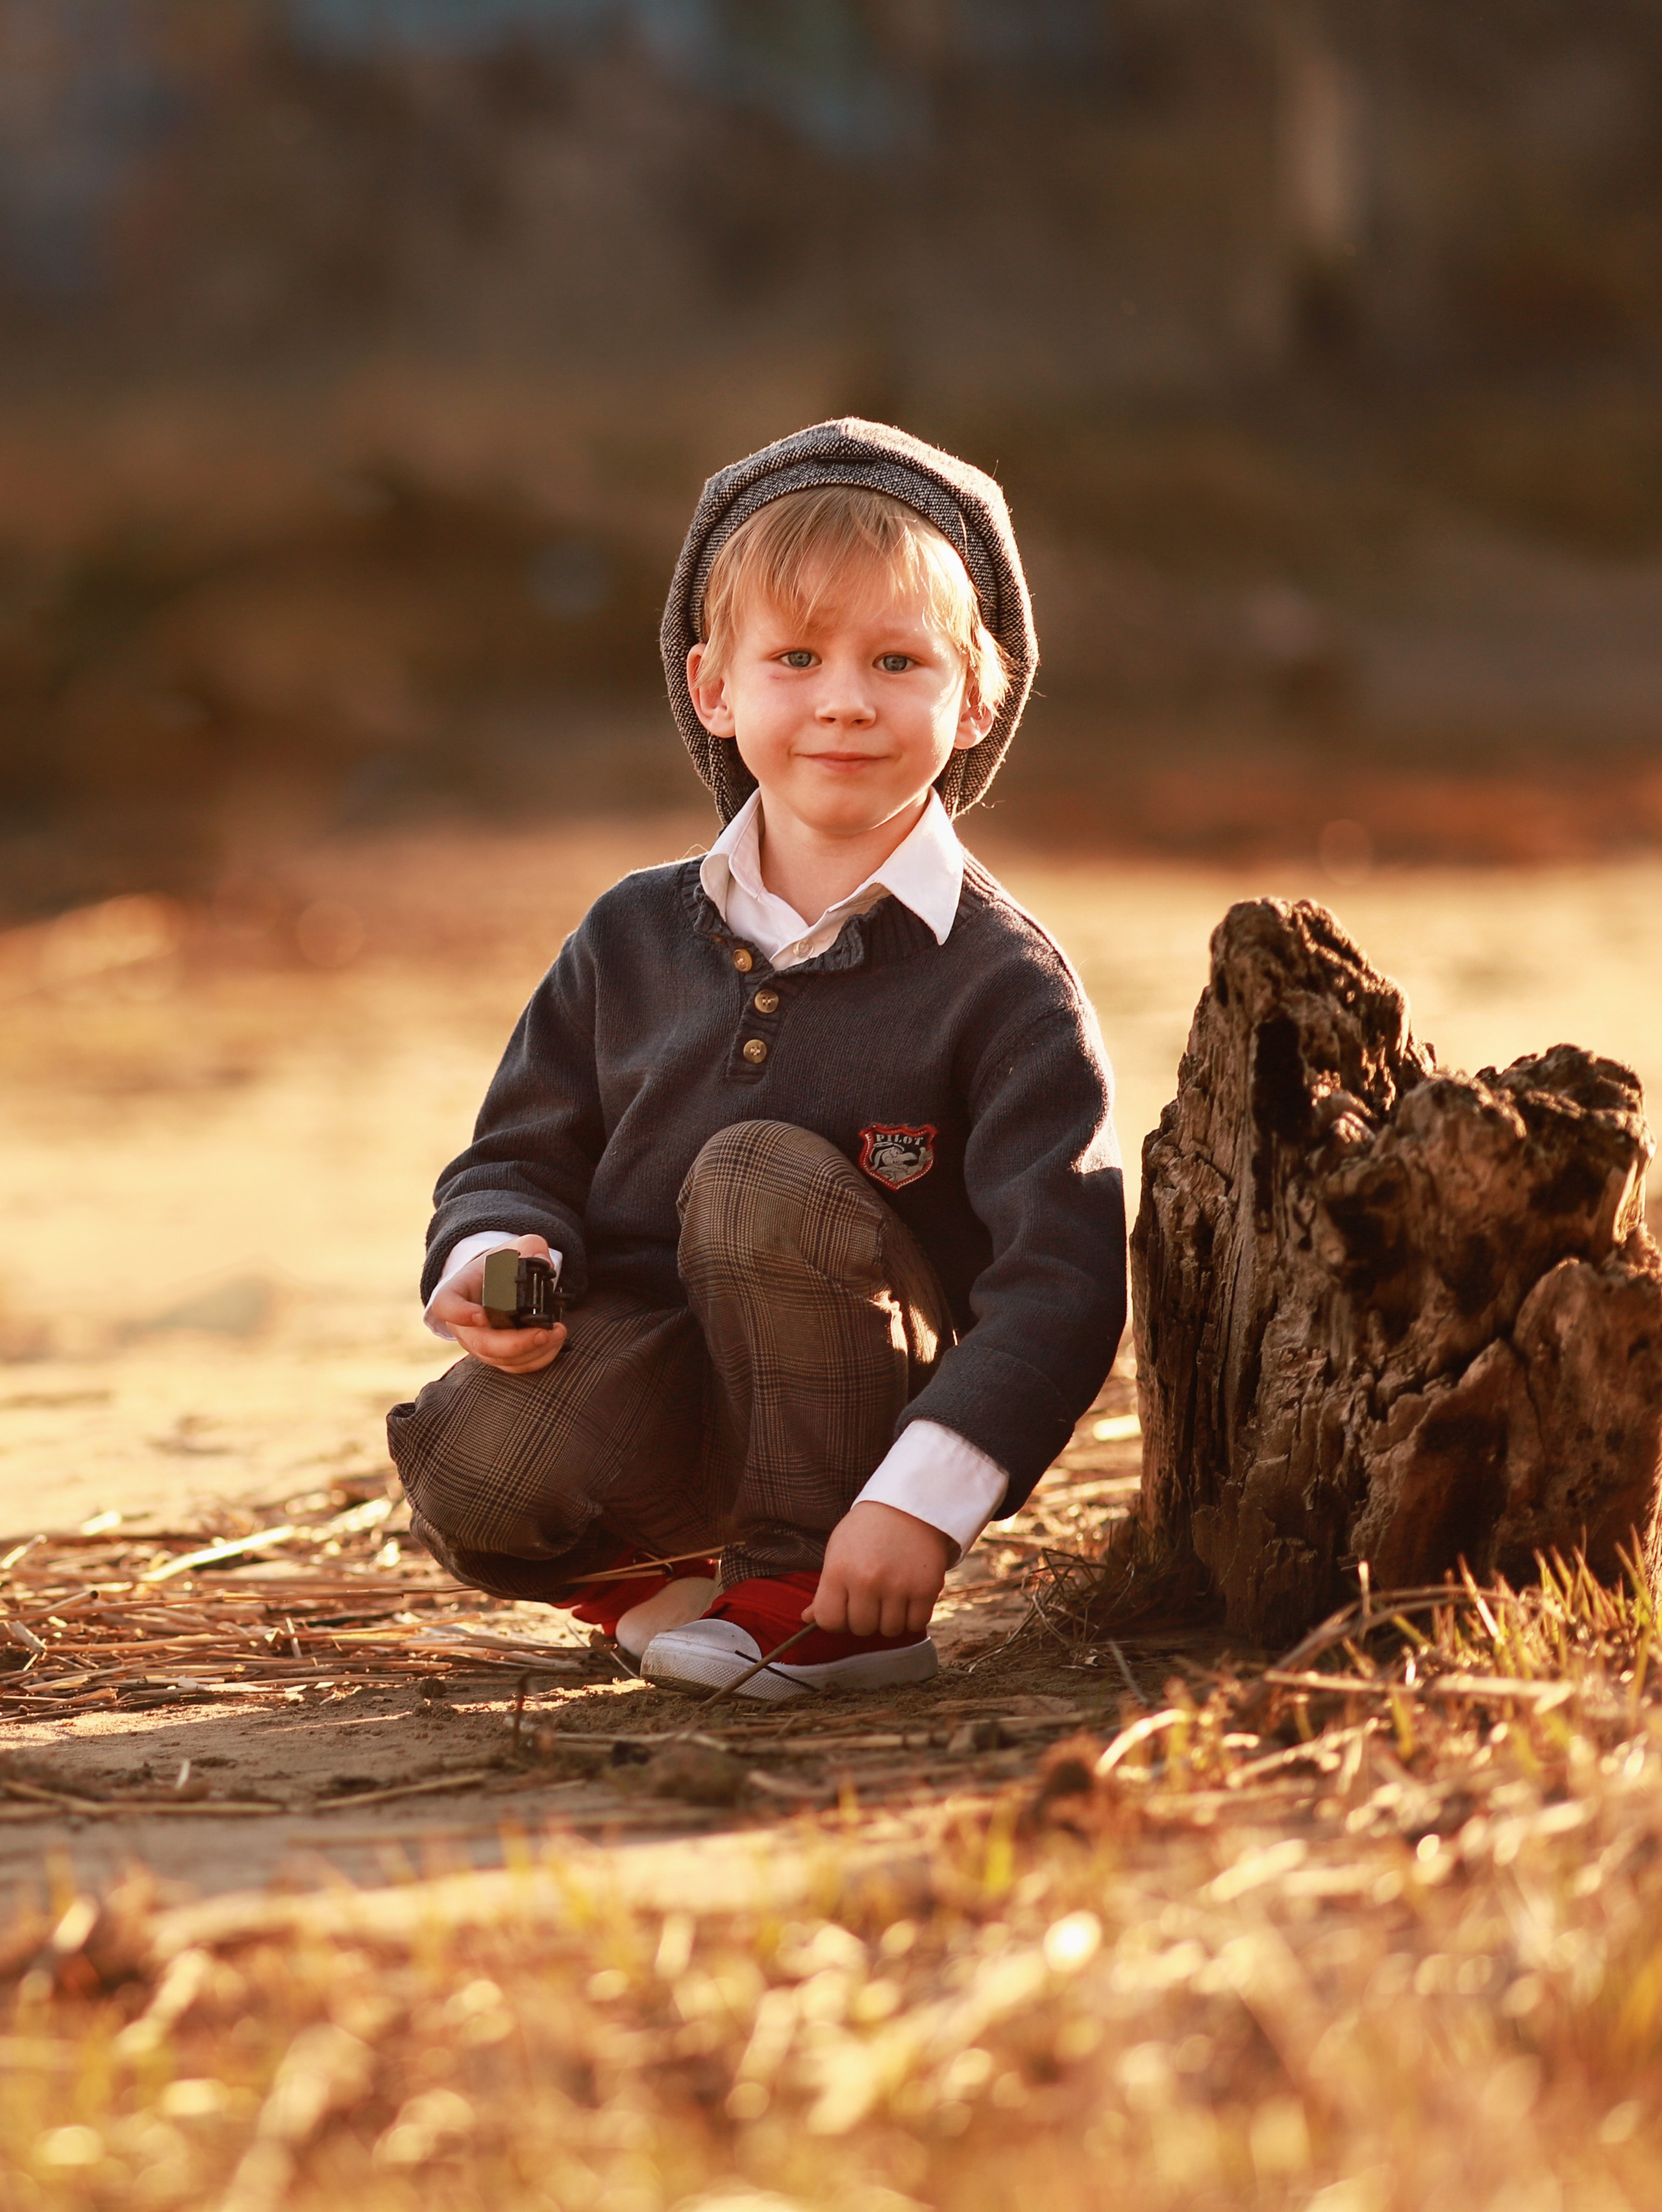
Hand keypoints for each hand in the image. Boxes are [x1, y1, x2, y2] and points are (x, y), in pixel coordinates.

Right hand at [428, 1234, 566, 1375]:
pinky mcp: (498, 1356)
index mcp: (457, 1292)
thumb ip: (529, 1246)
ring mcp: (480, 1344)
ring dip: (533, 1351)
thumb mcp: (512, 1248)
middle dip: (515, 1343)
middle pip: (481, 1343)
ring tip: (559, 1333)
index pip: (446, 1305)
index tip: (481, 1316)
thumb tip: (544, 1263)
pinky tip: (556, 1343)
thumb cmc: (499, 1266)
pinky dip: (538, 1359)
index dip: (459, 1314)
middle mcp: (464, 1324)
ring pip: (501, 1359)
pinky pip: (515, 1366)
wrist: (499, 1284)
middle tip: (544, 1332)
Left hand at [810, 1501, 952, 1637]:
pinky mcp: (926, 1588)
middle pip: (861, 1628)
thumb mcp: (838, 1550)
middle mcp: (867, 1581)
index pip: (830, 1621)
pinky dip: (912, 1617)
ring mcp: (898, 1586)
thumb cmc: (868, 1530)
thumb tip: (807, 1619)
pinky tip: (909, 1597)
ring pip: (890, 1630)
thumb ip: (825, 1588)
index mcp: (839, 1570)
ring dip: (890, 1619)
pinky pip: (916, 1624)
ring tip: (891, 1595)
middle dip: (865, 1618)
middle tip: (871, 1598)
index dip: (837, 1620)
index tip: (845, 1610)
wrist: (910, 1505)